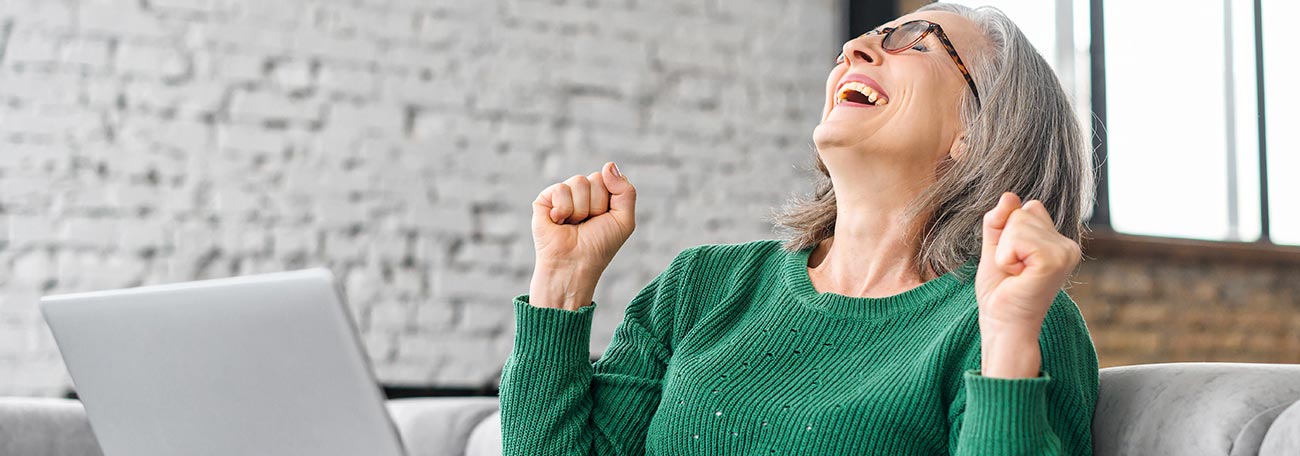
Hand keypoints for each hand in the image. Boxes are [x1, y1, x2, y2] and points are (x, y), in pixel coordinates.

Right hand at [529, 162, 636, 309]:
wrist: (575, 265)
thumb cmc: (599, 246)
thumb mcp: (624, 220)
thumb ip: (625, 190)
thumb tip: (608, 165)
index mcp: (600, 196)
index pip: (610, 178)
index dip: (610, 201)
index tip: (604, 220)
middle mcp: (581, 193)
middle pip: (595, 178)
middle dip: (596, 205)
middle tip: (587, 224)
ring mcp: (562, 195)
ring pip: (579, 182)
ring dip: (580, 210)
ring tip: (573, 225)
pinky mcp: (544, 199)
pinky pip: (560, 189)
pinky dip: (563, 210)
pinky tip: (558, 222)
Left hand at [975, 193, 1080, 376]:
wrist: (1002, 325)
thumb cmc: (1000, 293)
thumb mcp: (995, 250)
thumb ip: (1000, 222)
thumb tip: (1009, 195)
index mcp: (1058, 242)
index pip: (1027, 208)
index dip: (1008, 232)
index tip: (1014, 262)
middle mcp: (1068, 245)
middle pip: (1023, 211)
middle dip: (1005, 241)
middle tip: (1013, 271)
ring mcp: (1065, 252)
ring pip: (1019, 221)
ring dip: (1005, 251)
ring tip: (1016, 275)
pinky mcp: (1054, 260)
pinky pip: (1017, 238)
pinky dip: (1006, 257)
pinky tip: (1018, 277)